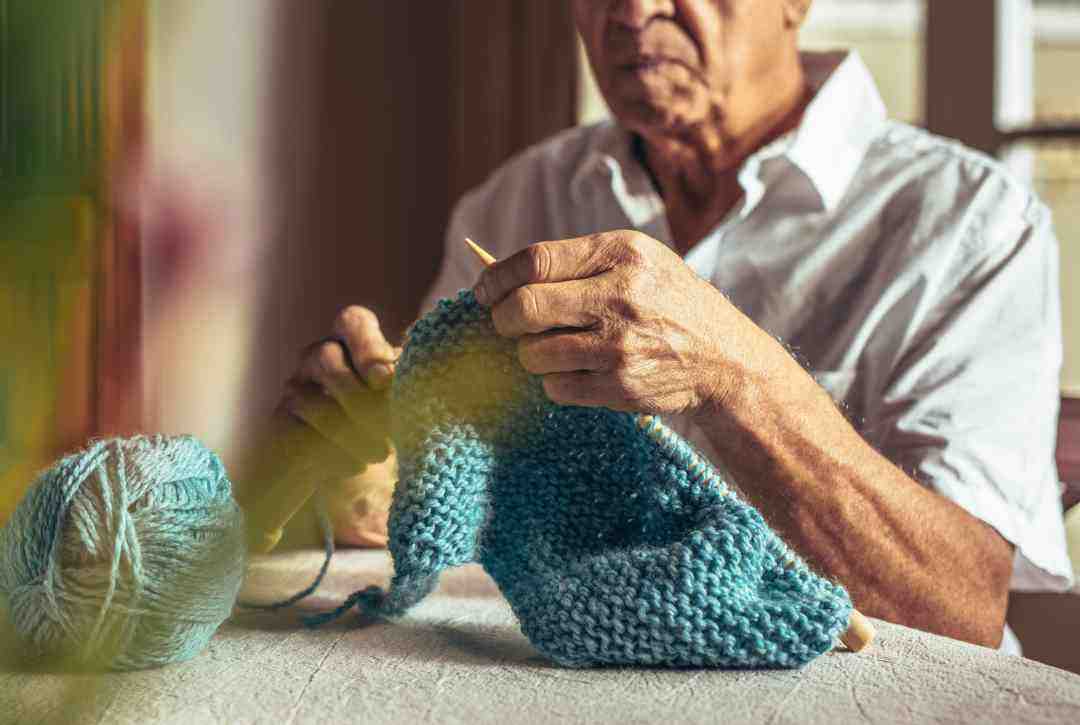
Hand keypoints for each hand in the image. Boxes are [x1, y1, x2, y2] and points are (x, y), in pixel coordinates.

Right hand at [277, 305, 399, 472]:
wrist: (347, 465)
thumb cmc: (386, 425)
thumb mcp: (401, 402)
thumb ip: (404, 388)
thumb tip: (405, 388)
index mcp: (354, 343)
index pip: (353, 321)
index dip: (367, 346)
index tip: (383, 380)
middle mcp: (320, 357)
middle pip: (327, 357)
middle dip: (358, 396)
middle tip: (388, 427)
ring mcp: (296, 388)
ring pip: (315, 401)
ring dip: (351, 432)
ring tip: (381, 454)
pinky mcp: (282, 424)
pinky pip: (302, 434)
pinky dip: (334, 453)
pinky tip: (357, 466)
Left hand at [473, 230, 760, 415]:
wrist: (722, 358)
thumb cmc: (665, 302)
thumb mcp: (635, 262)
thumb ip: (577, 263)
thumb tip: (497, 277)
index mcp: (620, 253)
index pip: (534, 260)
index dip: (496, 278)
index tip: (483, 291)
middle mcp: (620, 295)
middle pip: (523, 308)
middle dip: (502, 320)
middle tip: (507, 325)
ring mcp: (620, 344)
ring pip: (533, 354)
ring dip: (531, 355)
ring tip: (554, 349)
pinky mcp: (620, 385)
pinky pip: (555, 387)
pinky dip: (556, 382)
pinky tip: (579, 372)